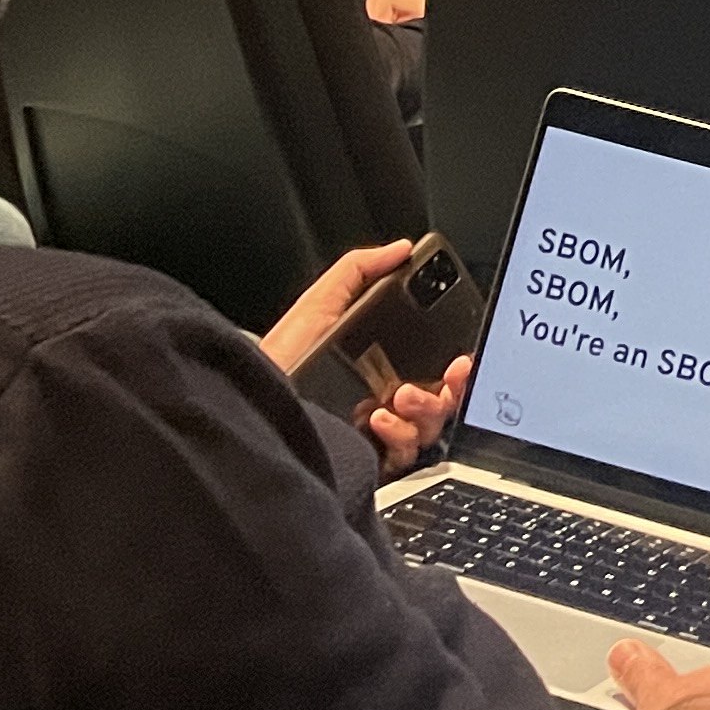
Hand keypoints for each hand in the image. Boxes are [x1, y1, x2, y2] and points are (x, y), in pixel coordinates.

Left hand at [260, 240, 467, 477]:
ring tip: (400, 395)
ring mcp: (378, 435)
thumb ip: (358, 270)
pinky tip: (378, 419)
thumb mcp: (318, 305)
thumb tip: (400, 249)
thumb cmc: (278, 359)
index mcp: (381, 364)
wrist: (248, 406)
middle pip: (442, 397)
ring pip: (430, 426)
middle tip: (450, 373)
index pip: (434, 364)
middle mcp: (385, 401)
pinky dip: (400, 436)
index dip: (455, 361)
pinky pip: (404, 455)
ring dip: (426, 408)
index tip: (461, 353)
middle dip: (453, 386)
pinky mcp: (367, 461)